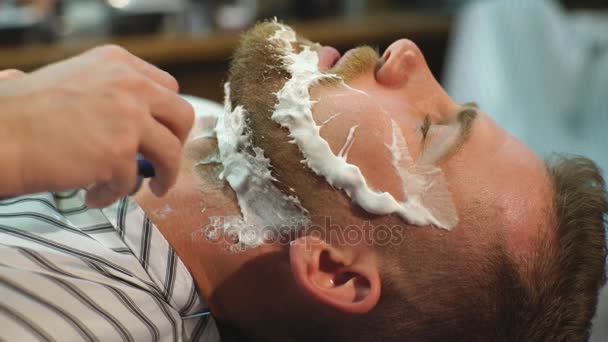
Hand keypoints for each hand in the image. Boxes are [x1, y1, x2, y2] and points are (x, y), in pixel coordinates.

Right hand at [0, 46, 193, 206]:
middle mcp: (130, 85)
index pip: (168, 87)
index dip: (169, 115)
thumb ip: (113, 90)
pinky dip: (115, 194)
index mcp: (120, 63)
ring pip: (171, 153)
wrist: (0, 132)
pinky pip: (131, 182)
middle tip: (165, 161)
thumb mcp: (77, 78)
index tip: (163, 132)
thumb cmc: (26, 111)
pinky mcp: (119, 153)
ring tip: (151, 188)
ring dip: (165, 175)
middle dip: (178, 142)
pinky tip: (94, 195)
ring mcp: (128, 119)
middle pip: (182, 116)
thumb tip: (141, 119)